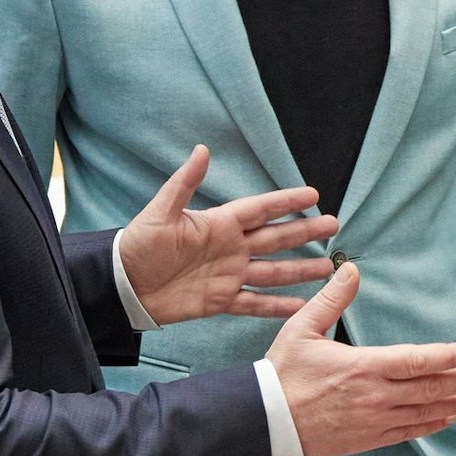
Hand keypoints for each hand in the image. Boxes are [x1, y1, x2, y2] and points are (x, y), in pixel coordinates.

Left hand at [119, 146, 339, 323]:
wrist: (122, 286)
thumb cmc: (137, 245)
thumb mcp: (160, 212)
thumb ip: (184, 184)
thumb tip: (201, 150)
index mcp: (219, 224)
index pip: (261, 210)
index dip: (286, 202)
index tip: (313, 195)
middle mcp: (230, 248)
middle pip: (276, 238)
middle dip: (304, 233)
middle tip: (333, 225)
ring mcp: (228, 275)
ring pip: (273, 271)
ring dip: (300, 269)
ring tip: (327, 267)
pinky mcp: (220, 300)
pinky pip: (254, 303)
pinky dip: (277, 306)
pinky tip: (300, 304)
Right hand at [265, 263, 455, 455]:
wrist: (265, 423)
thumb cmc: (282, 374)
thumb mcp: (302, 328)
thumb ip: (331, 298)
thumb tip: (350, 269)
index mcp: (363, 366)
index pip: (418, 360)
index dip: (451, 356)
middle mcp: (376, 396)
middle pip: (431, 386)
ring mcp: (375, 420)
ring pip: (426, 411)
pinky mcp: (369, 438)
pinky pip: (409, 432)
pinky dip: (432, 424)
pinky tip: (449, 417)